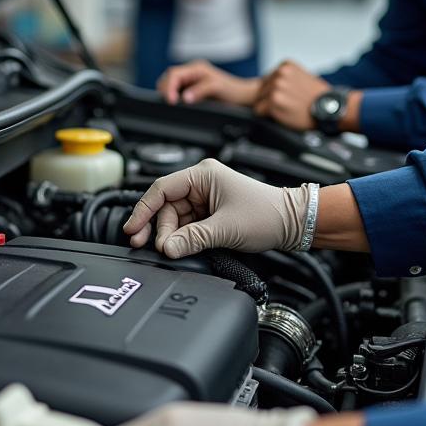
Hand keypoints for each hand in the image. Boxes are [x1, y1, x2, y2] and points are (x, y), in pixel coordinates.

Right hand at [122, 157, 312, 257]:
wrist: (293, 223)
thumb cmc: (267, 214)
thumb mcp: (225, 228)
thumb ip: (191, 239)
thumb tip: (166, 248)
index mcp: (203, 174)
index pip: (162, 189)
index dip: (144, 210)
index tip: (133, 229)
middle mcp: (202, 182)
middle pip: (166, 206)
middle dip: (157, 228)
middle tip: (144, 246)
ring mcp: (206, 198)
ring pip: (175, 218)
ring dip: (169, 235)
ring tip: (168, 251)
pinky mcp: (211, 213)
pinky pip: (187, 225)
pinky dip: (181, 237)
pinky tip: (178, 248)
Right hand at [158, 59, 260, 105]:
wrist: (242, 97)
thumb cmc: (233, 90)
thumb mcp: (217, 88)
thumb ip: (200, 91)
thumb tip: (185, 98)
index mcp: (196, 68)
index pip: (174, 74)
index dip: (169, 87)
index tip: (171, 101)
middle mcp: (192, 72)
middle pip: (169, 78)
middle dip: (166, 90)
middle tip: (170, 104)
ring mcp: (191, 80)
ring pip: (170, 84)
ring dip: (169, 93)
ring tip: (173, 104)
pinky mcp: (191, 89)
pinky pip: (177, 91)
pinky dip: (174, 97)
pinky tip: (178, 104)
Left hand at [254, 61, 329, 130]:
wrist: (330, 108)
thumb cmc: (319, 97)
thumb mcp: (302, 76)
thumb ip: (285, 77)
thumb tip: (266, 84)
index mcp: (285, 65)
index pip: (266, 80)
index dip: (273, 91)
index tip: (285, 96)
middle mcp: (279, 74)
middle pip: (260, 90)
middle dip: (269, 99)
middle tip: (288, 104)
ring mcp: (276, 87)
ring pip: (259, 101)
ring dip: (269, 108)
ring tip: (287, 109)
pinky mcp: (274, 102)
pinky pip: (259, 111)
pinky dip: (268, 116)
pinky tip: (283, 114)